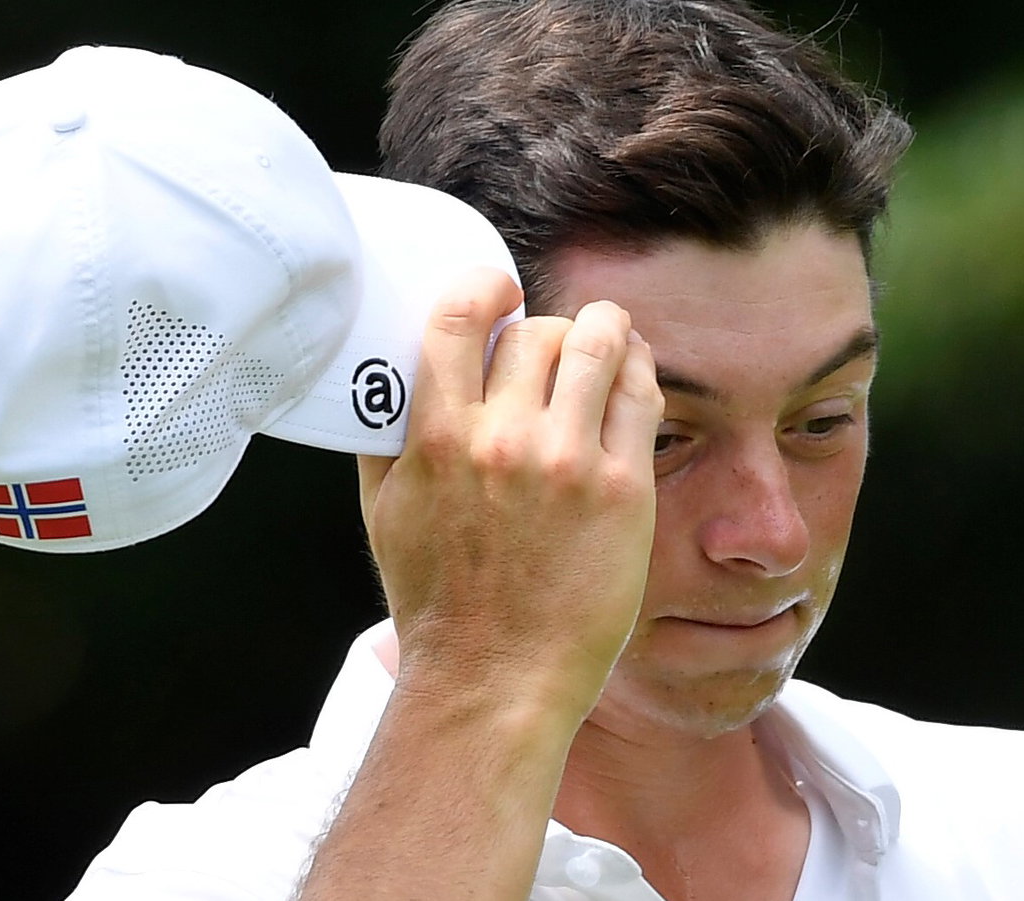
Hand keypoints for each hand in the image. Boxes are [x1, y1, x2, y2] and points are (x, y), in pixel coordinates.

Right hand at [356, 267, 662, 722]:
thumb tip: (391, 376)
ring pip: (597, 346)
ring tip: (607, 336)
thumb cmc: (438, 603)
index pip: (460, 318)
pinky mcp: (622, 489)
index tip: (499, 290)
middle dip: (545, 328)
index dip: (485, 287)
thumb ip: (386, 439)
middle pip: (535, 331)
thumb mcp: (384, 514)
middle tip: (553, 347)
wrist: (495, 678)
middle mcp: (504, 441)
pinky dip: (637, 369)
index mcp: (439, 439)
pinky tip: (632, 373)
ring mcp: (568, 463)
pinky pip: (639, 394)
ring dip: (604, 330)